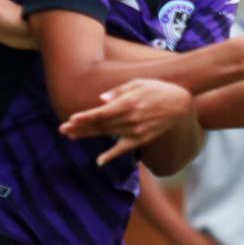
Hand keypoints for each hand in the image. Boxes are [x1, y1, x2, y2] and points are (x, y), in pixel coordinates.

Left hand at [61, 78, 197, 164]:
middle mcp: (129, 119)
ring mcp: (135, 131)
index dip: (85, 117)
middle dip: (80, 127)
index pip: (101, 113)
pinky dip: (111, 155)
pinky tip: (99, 161)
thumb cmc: (158, 89)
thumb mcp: (139, 83)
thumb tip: (101, 99)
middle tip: (63, 130)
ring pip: (107, 135)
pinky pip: (123, 149)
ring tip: (72, 136)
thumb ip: (118, 91)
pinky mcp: (141, 139)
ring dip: (89, 136)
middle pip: (100, 125)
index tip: (71, 120)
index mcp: (127, 104)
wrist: (180, 105)